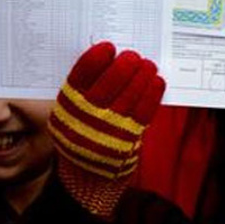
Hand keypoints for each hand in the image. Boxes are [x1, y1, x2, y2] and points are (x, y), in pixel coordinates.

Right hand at [49, 42, 165, 218]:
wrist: (88, 175)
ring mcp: (108, 130)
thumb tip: (108, 58)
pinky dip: (152, 94)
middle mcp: (86, 120)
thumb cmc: (83, 132)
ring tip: (148, 64)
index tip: (107, 48)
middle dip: (122, 67)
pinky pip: (144, 112)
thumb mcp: (73, 114)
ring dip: (141, 77)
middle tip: (132, 55)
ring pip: (129, 97)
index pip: (79, 79)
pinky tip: (156, 81)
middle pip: (107, 86)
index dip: (94, 61)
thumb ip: (84, 90)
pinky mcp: (129, 139)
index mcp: (67, 108)